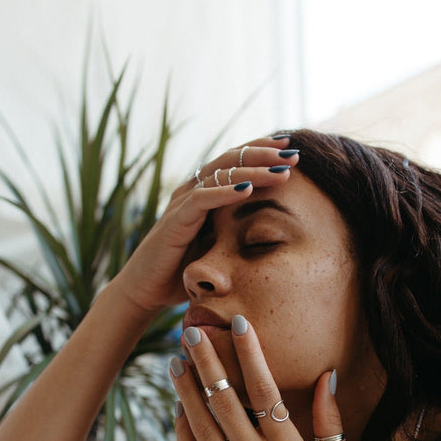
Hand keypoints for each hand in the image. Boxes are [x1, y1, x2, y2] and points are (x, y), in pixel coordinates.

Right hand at [114, 136, 298, 313]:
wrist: (146, 290)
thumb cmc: (181, 270)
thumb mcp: (217, 246)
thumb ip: (235, 231)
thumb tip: (272, 230)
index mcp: (204, 192)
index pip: (237, 162)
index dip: (263, 152)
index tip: (292, 150)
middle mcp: (193, 190)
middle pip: (232, 159)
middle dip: (265, 154)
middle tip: (294, 152)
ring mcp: (182, 202)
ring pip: (221, 175)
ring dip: (254, 171)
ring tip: (282, 171)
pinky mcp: (175, 220)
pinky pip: (202, 199)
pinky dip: (225, 193)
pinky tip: (248, 190)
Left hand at [170, 316, 351, 440]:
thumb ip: (329, 419)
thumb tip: (327, 375)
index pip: (266, 390)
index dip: (251, 354)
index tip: (240, 324)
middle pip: (224, 401)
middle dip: (206, 362)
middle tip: (190, 331)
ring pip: (201, 427)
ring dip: (185, 392)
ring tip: (175, 361)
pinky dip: (183, 433)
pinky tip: (177, 409)